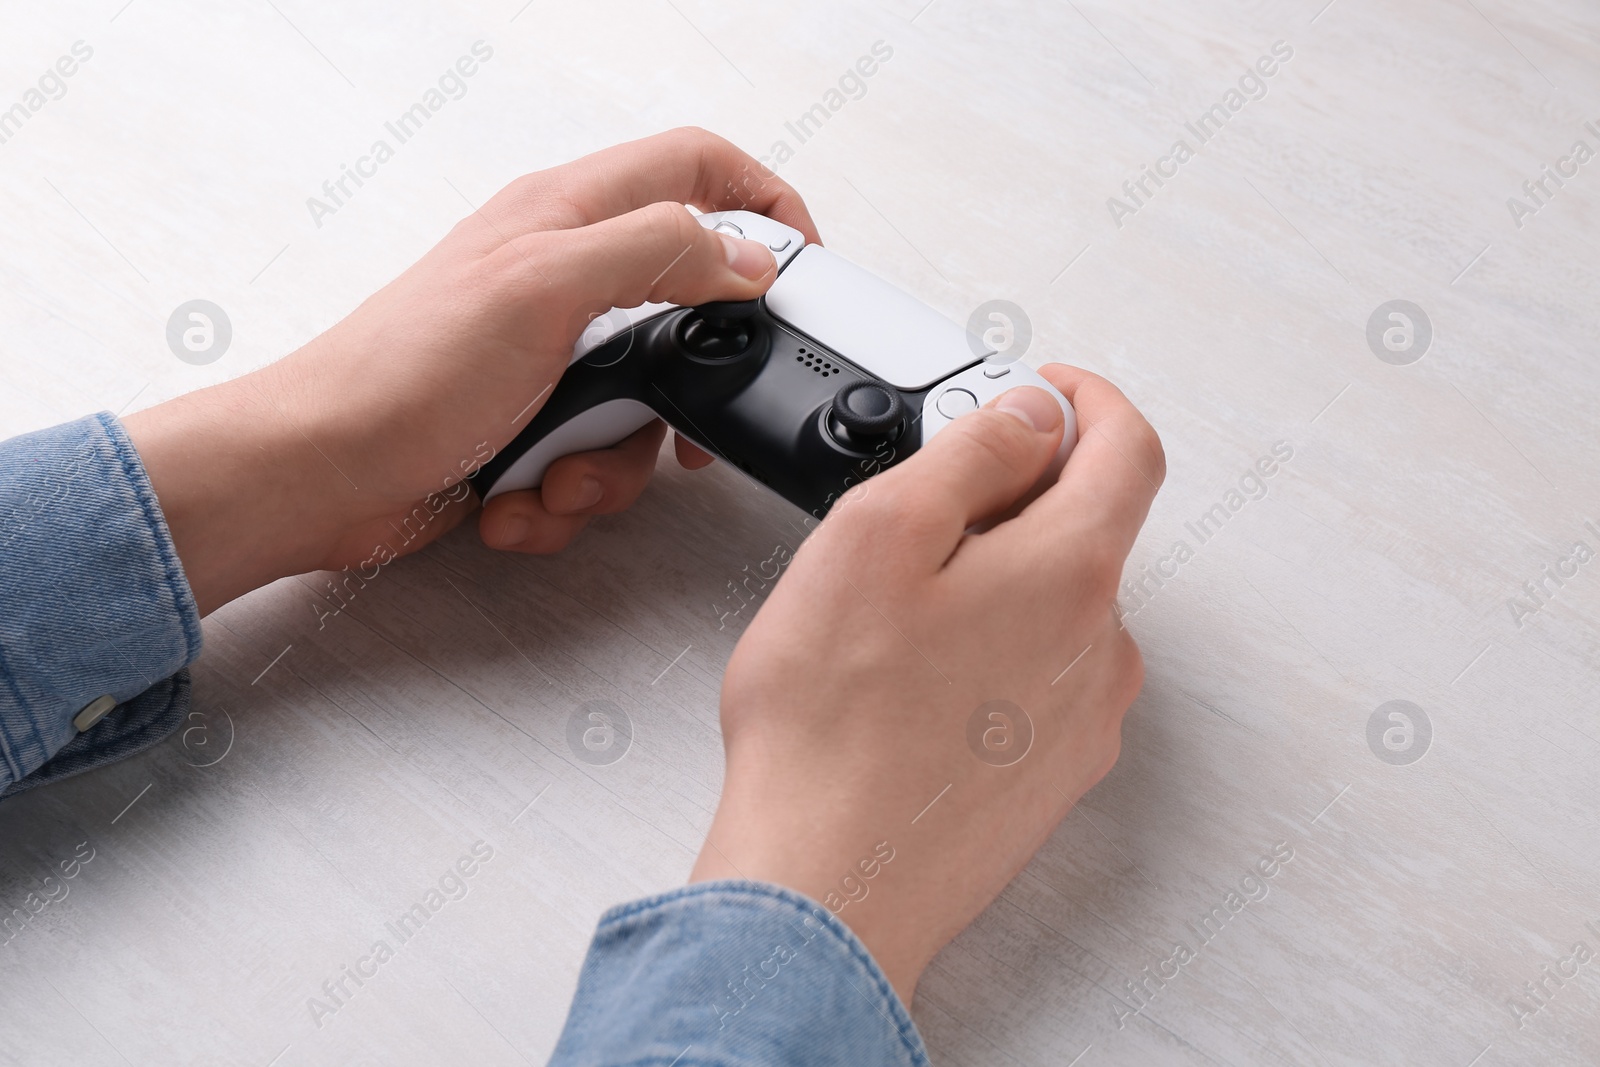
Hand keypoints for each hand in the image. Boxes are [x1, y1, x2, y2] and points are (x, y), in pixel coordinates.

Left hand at [123, 128, 818, 614]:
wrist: (318, 476)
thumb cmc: (400, 373)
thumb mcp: (543, 287)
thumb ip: (657, 251)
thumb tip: (746, 252)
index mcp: (566, 217)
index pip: (694, 167)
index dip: (762, 203)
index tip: (803, 267)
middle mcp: (562, 280)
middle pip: (684, 316)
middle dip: (681, 394)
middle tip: (676, 432)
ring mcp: (547, 359)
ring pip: (644, 411)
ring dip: (609, 467)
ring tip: (554, 476)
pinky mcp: (530, 427)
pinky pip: (594, 464)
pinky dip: (562, 497)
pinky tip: (514, 497)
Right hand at [690, 366, 1164, 1001]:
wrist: (827, 886)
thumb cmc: (832, 729)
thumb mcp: (879, 535)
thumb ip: (972, 453)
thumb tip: (1032, 416)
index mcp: (1071, 575)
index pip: (1128, 449)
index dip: (1087, 402)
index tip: (1045, 393)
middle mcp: (1100, 651)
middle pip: (1087, 531)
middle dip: (1017, 497)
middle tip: (922, 510)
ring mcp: (1081, 723)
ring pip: (1057, 610)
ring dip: (999, 582)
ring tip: (896, 617)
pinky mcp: (1050, 779)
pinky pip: (1039, 681)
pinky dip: (991, 654)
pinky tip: (910, 685)